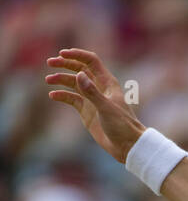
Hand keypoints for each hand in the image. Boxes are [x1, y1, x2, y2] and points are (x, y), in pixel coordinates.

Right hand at [44, 48, 144, 163]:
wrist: (127, 146)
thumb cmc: (122, 125)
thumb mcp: (106, 108)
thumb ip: (92, 92)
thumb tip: (78, 74)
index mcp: (107, 82)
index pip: (91, 61)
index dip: (77, 55)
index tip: (62, 54)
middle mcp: (98, 88)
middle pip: (79, 69)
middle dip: (64, 64)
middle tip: (50, 62)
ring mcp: (92, 99)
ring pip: (74, 83)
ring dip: (61, 79)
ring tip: (48, 80)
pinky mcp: (86, 111)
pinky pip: (72, 99)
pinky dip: (62, 96)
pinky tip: (53, 95)